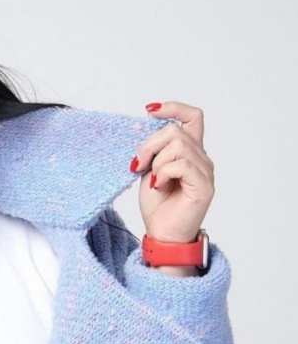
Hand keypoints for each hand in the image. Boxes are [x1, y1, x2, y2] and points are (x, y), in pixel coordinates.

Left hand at [131, 100, 214, 243]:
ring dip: (156, 161)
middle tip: (138, 164)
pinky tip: (158, 186)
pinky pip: (182, 164)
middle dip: (150, 144)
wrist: (162, 235)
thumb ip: (154, 150)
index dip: (173, 108)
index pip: (192, 117)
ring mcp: (205, 171)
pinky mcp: (204, 186)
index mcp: (190, 152)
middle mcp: (202, 159)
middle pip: (175, 130)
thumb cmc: (158, 207)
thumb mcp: (150, 171)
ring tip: (152, 180)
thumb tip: (148, 126)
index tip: (150, 111)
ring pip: (178, 145)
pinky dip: (164, 172)